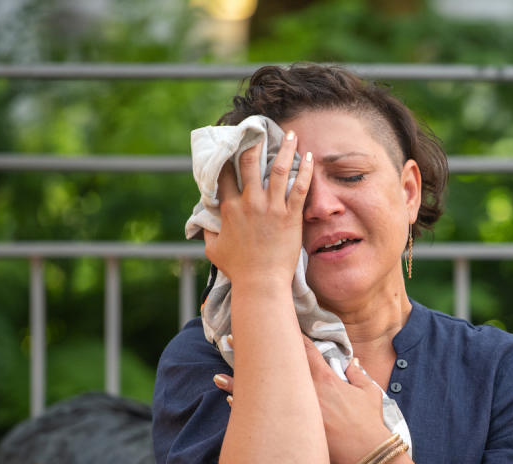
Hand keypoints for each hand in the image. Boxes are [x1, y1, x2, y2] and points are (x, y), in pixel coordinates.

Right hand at [203, 132, 311, 287]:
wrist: (261, 284)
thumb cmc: (238, 270)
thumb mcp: (213, 249)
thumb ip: (207, 231)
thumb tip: (203, 221)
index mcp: (230, 208)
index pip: (225, 174)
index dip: (227, 156)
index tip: (232, 142)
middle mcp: (249, 203)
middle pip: (250, 163)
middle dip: (255, 142)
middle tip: (261, 130)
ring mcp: (271, 208)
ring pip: (279, 169)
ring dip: (286, 149)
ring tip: (292, 134)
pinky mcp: (290, 216)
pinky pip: (300, 187)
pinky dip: (305, 170)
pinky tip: (309, 157)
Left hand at [213, 335, 390, 463]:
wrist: (365, 453)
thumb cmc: (369, 423)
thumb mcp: (369, 393)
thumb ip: (359, 374)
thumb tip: (351, 362)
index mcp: (324, 378)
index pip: (302, 349)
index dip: (287, 334)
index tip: (272, 321)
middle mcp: (305, 390)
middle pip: (275, 365)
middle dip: (254, 350)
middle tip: (229, 339)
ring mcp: (295, 410)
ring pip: (263, 391)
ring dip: (240, 382)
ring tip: (217, 375)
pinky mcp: (291, 429)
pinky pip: (263, 415)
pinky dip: (246, 408)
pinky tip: (231, 402)